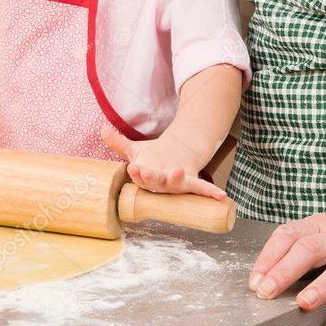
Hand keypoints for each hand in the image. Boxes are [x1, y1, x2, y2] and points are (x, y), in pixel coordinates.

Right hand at [101, 125, 226, 199]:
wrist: (173, 160)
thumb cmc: (152, 159)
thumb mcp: (135, 150)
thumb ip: (119, 143)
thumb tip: (102, 129)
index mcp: (146, 176)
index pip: (139, 177)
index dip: (136, 173)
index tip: (133, 167)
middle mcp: (161, 184)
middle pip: (156, 183)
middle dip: (152, 178)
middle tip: (148, 173)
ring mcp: (177, 184)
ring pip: (176, 184)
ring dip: (175, 179)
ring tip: (177, 171)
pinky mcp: (191, 182)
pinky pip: (201, 188)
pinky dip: (211, 192)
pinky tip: (223, 195)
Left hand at [248, 206, 325, 325]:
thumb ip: (305, 242)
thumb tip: (272, 269)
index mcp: (321, 224)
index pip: (288, 235)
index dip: (268, 256)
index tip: (254, 278)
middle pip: (307, 249)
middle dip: (282, 271)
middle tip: (264, 291)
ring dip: (318, 288)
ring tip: (301, 304)